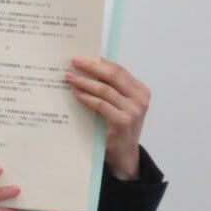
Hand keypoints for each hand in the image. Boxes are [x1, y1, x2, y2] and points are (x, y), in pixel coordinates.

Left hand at [66, 57, 150, 180]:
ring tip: (69, 78)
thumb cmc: (116, 126)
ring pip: (105, 90)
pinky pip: (101, 105)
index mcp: (140, 90)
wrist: (124, 154)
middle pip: (113, 75)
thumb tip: (85, 69)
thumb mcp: (117, 105)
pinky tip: (76, 94)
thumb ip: (109, 89)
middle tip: (74, 61)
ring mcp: (134, 111)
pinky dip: (87, 98)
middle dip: (92, 67)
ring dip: (85, 82)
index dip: (99, 61)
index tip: (81, 56)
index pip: (118, 69)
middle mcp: (140, 98)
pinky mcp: (123, 122)